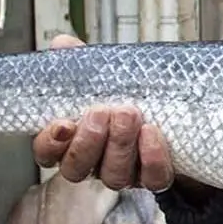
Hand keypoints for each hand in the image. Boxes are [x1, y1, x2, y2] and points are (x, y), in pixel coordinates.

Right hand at [31, 34, 177, 192]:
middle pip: (77, 168)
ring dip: (120, 145)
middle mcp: (94, 162)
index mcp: (72, 140)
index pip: (47, 153)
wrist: (175, 110)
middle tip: (101, 112)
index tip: (62, 124)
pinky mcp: (155, 177)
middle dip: (88, 142)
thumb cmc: (127, 95)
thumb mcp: (102, 76)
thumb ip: (79, 63)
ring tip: (128, 113)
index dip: (50, 144)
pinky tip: (151, 133)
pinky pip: (151, 179)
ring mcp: (124, 173)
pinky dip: (152, 158)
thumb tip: (62, 44)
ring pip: (114, 176)